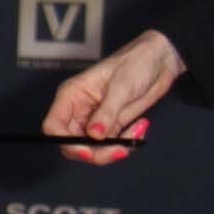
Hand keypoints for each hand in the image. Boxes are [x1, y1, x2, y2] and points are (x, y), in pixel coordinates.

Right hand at [42, 28, 184, 164]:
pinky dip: (126, 144)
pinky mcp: (110, 127)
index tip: (87, 152)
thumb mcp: (121, 86)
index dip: (65, 142)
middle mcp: (78, 111)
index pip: (54, 126)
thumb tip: (94, 135)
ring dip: (114, 149)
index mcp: (71, 96)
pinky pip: (110, 146)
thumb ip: (107, 113)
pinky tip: (139, 128)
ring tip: (136, 133)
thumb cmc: (136, 62)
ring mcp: (94, 121)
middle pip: (72, 144)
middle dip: (96, 152)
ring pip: (92, 149)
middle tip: (120, 149)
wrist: (159, 61)